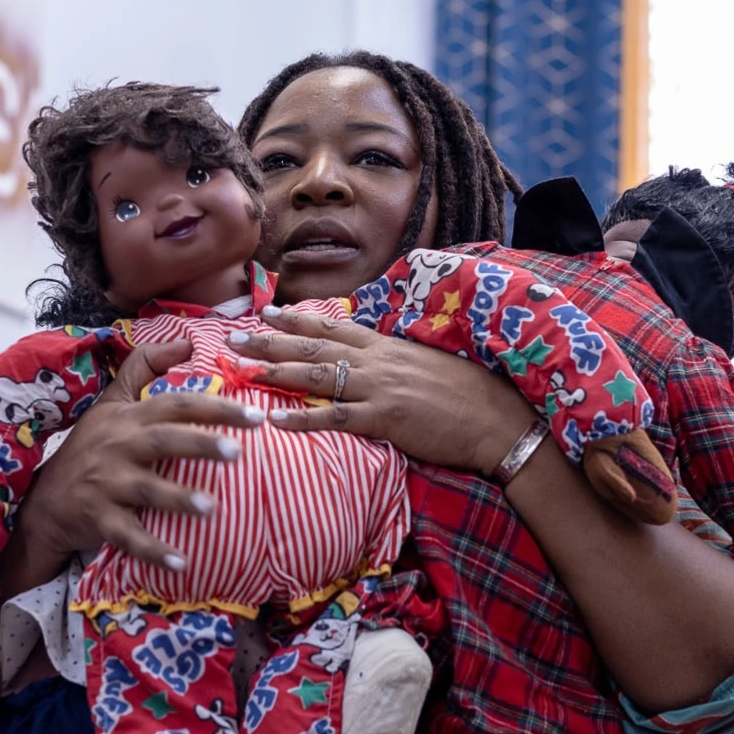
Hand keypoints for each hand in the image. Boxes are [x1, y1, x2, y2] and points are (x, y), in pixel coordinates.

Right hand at [21, 338, 265, 571]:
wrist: (46, 501)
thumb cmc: (90, 447)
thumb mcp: (111, 402)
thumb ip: (145, 367)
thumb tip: (186, 340)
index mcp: (130, 418)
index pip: (177, 405)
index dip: (215, 407)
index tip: (255, 416)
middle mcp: (119, 446)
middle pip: (164, 440)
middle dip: (200, 444)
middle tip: (239, 452)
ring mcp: (108, 483)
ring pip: (146, 489)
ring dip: (178, 498)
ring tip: (211, 508)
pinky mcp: (98, 518)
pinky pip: (128, 537)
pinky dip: (153, 551)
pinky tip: (182, 563)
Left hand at [226, 305, 537, 475]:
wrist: (499, 419)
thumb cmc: (470, 395)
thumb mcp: (430, 364)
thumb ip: (397, 361)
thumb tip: (375, 360)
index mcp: (389, 346)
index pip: (335, 327)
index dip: (299, 320)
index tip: (269, 312)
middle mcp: (378, 361)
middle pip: (314, 347)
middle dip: (271, 341)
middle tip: (234, 335)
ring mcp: (380, 388)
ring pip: (316, 375)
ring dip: (275, 371)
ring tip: (241, 367)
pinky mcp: (385, 418)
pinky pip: (334, 418)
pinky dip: (302, 420)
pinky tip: (275, 421)